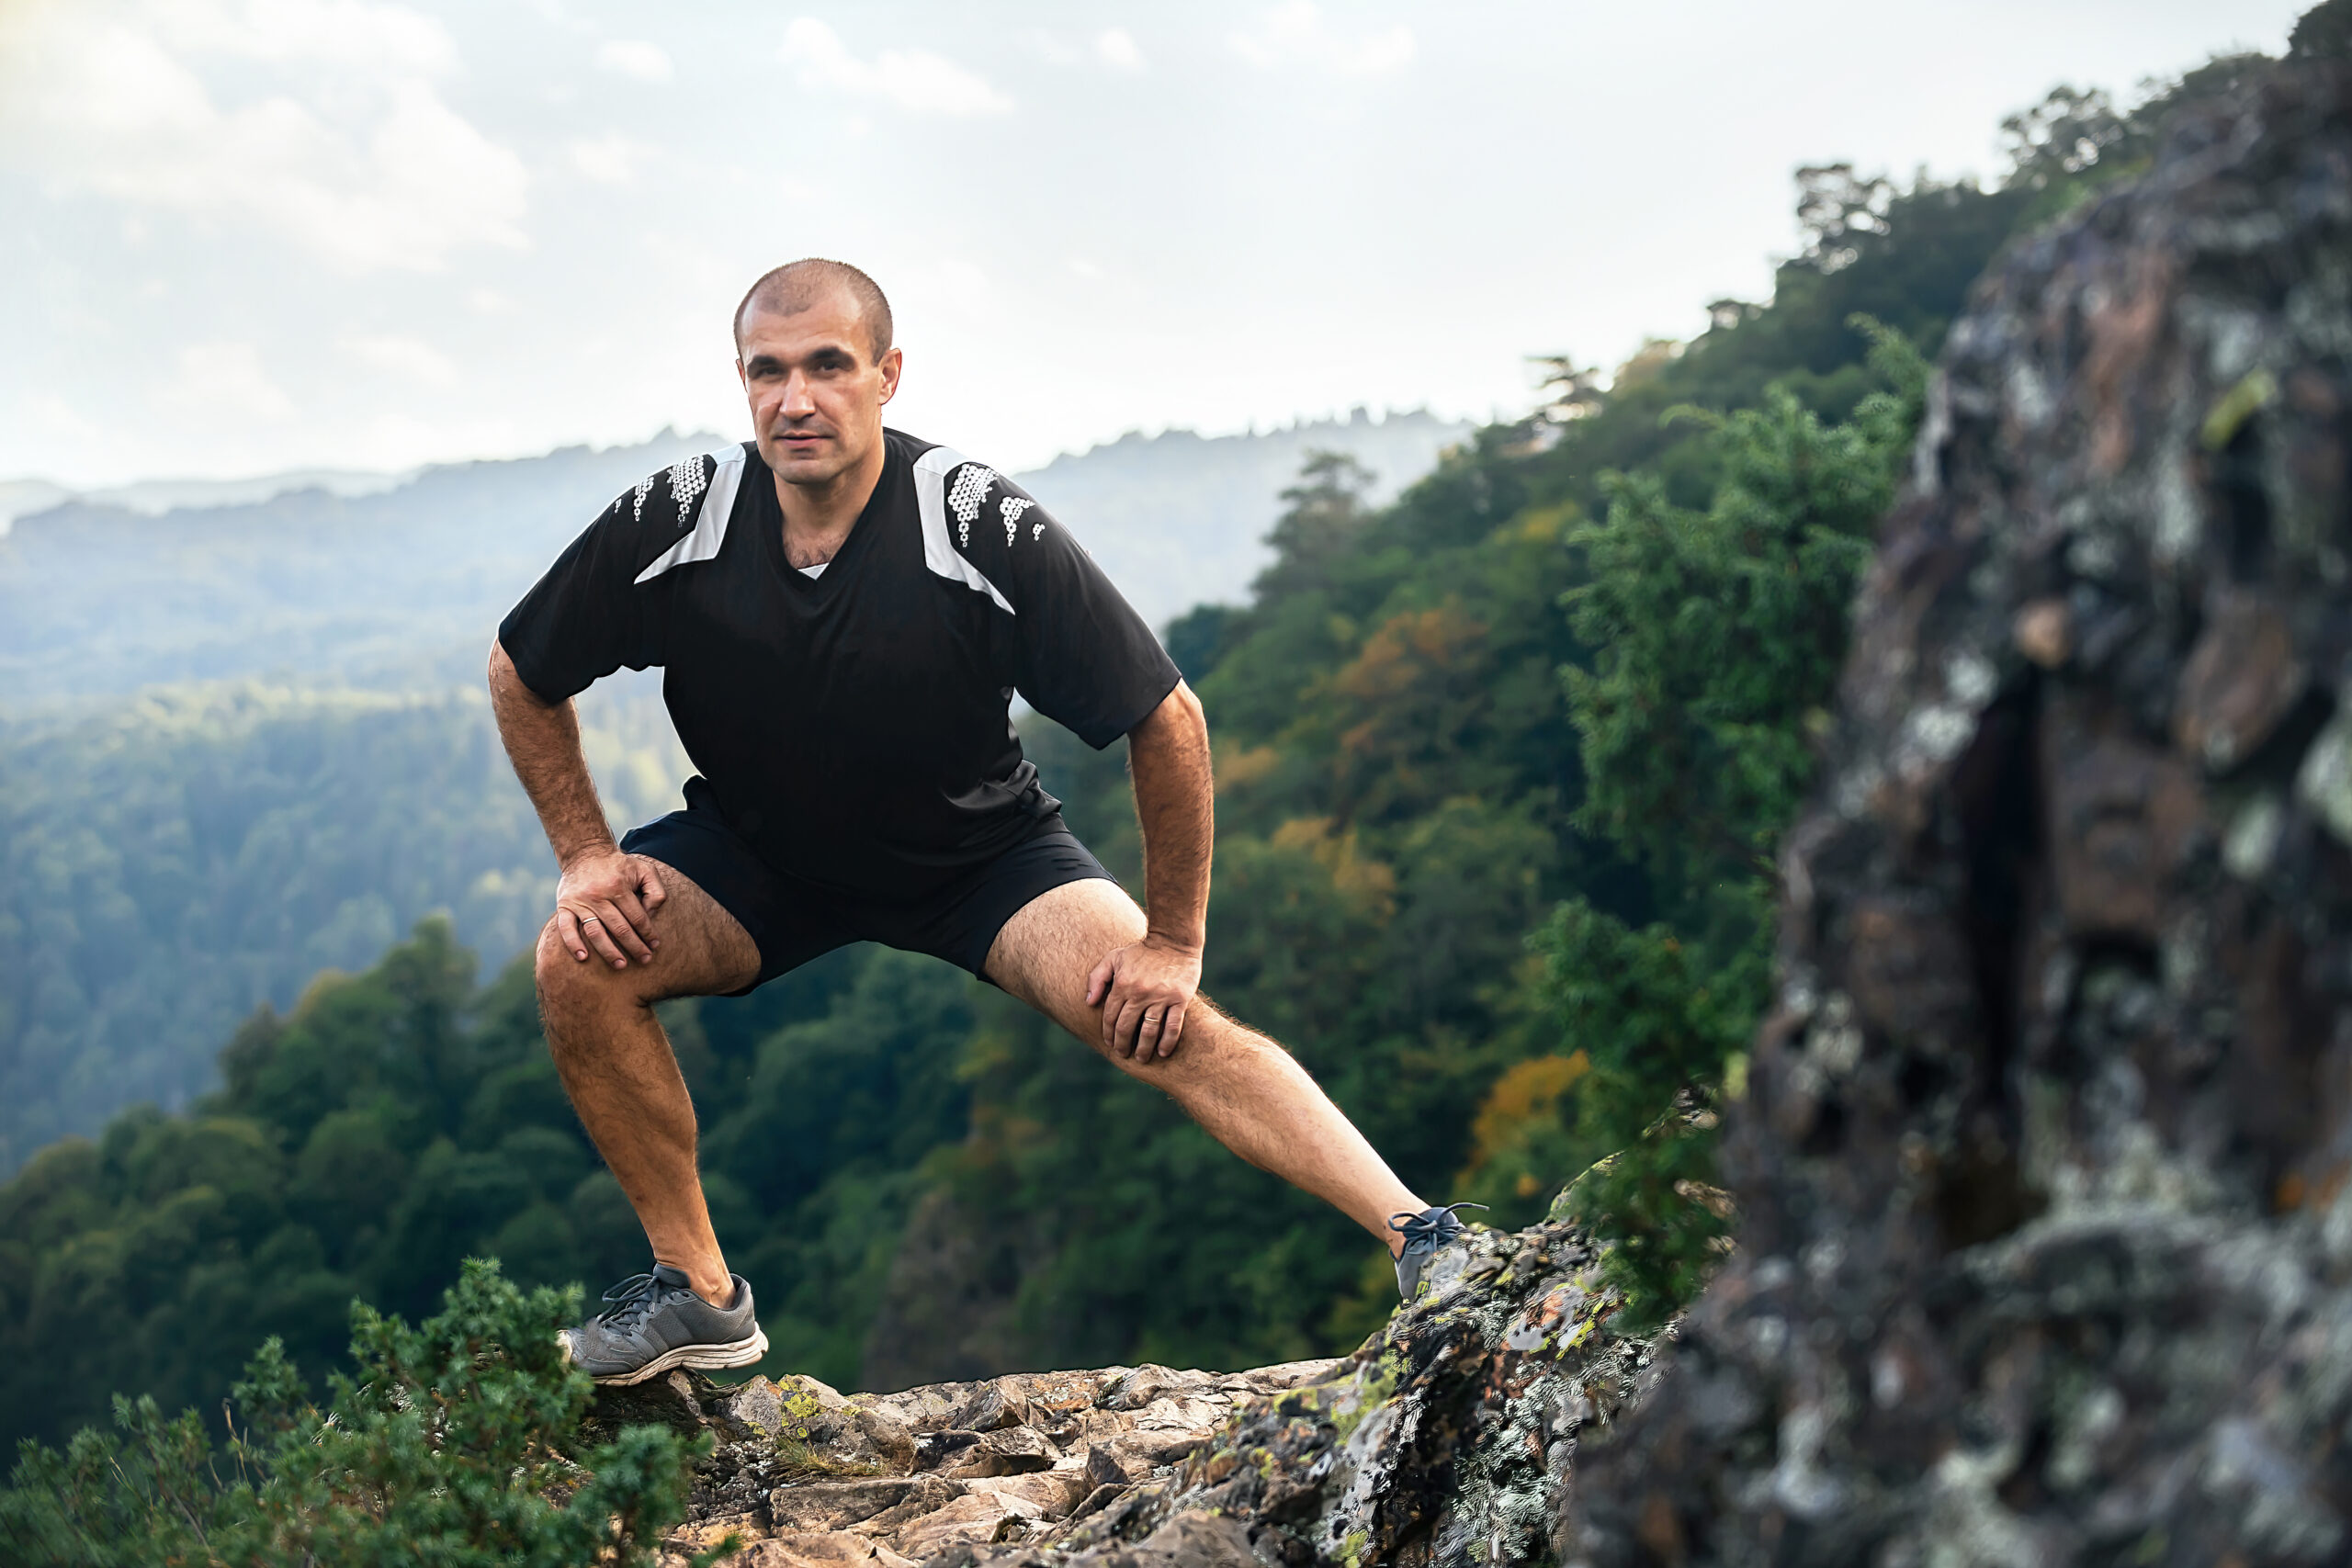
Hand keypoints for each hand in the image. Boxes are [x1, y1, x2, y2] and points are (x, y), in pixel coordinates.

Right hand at [555, 849, 666, 969]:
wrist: (586, 852)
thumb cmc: (620, 866)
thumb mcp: (644, 870)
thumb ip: (655, 891)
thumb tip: (651, 916)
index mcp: (619, 886)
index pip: (637, 917)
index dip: (648, 933)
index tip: (655, 945)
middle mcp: (598, 895)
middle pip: (619, 928)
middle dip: (634, 946)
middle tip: (645, 960)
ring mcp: (579, 901)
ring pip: (595, 932)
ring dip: (608, 951)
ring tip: (621, 965)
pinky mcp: (564, 905)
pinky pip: (566, 928)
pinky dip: (573, 944)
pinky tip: (584, 958)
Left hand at [1086, 934, 1202, 1060]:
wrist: (1173, 940)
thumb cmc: (1141, 951)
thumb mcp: (1113, 957)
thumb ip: (1097, 978)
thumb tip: (1089, 1002)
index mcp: (1122, 985)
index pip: (1110, 1017)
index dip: (1108, 1033)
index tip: (1110, 1043)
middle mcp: (1140, 994)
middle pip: (1127, 1027)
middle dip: (1122, 1044)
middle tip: (1123, 1054)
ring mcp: (1161, 997)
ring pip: (1149, 1030)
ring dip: (1143, 1048)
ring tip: (1141, 1058)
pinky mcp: (1180, 999)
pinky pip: (1173, 1026)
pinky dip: (1167, 1042)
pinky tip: (1162, 1052)